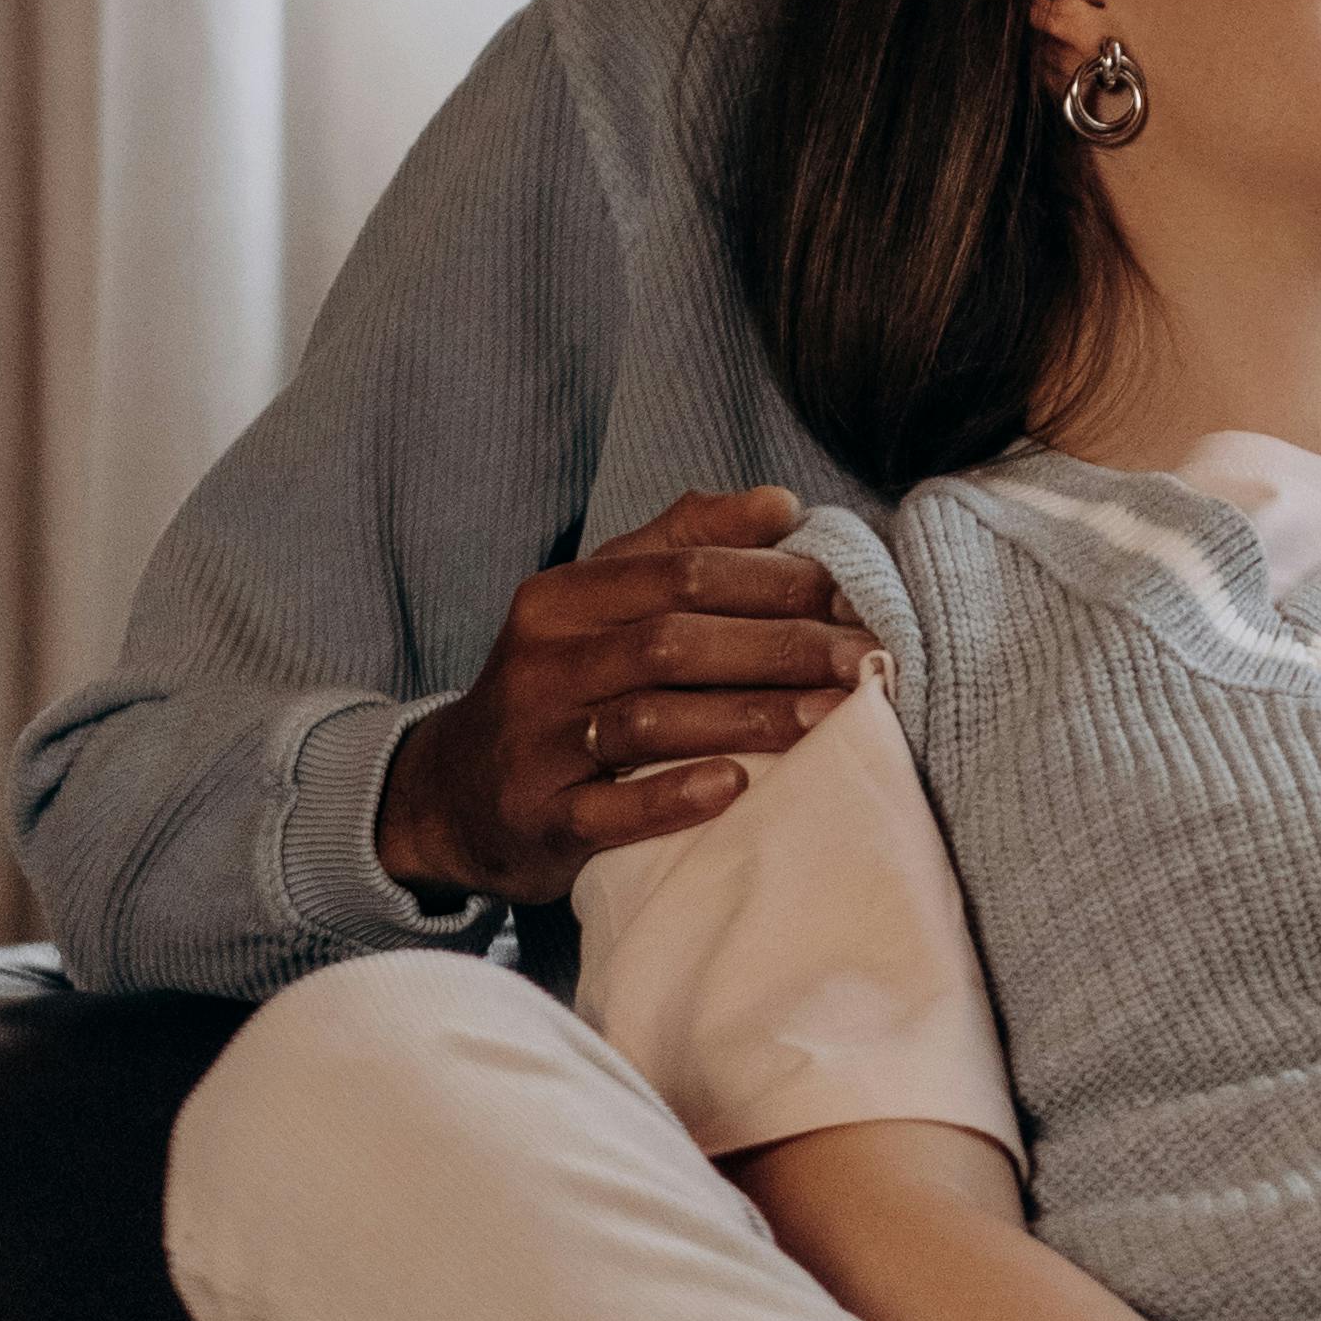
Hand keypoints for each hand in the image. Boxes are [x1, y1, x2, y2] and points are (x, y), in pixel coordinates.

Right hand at [371, 488, 878, 905]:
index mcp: (564, 595)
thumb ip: (684, 542)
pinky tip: (737, 786)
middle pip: (676, 640)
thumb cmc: (559, 683)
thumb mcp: (600, 601)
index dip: (776, 580)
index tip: (854, 597)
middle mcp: (543, 660)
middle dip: (784, 648)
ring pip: (651, 719)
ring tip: (833, 719)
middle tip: (868, 662)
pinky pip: (606, 810)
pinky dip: (672, 797)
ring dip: (752, 717)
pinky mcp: (535, 817)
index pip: (684, 571)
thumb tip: (781, 503)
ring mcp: (534, 742)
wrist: (452, 792)